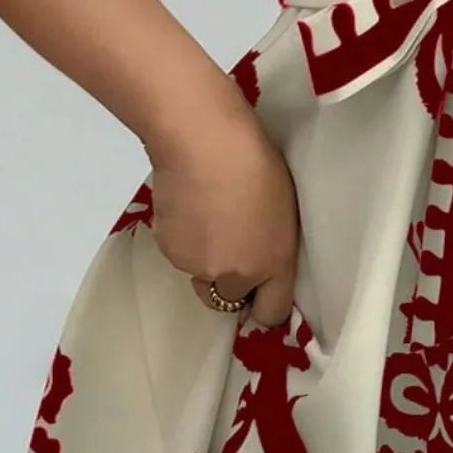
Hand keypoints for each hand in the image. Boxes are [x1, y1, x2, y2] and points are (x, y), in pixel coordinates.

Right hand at [145, 108, 298, 326]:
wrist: (203, 141)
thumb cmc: (256, 160)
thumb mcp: (284, 208)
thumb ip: (273, 246)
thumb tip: (257, 260)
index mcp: (276, 262)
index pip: (272, 312)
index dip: (265, 304)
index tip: (261, 291)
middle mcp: (237, 275)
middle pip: (228, 299)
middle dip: (231, 281)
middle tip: (231, 242)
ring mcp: (199, 265)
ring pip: (201, 274)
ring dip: (205, 256)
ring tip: (208, 211)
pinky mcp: (169, 250)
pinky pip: (180, 254)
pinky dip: (184, 238)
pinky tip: (189, 204)